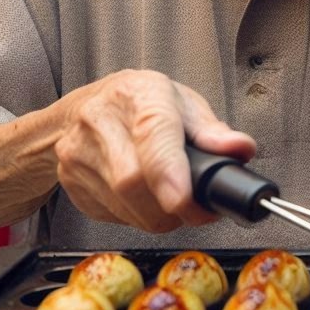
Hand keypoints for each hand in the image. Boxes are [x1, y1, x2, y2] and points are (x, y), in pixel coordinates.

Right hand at [54, 69, 255, 232]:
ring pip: (123, 204)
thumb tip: (241, 150)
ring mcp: (79, 151)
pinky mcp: (69, 179)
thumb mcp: (183, 104)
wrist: (81, 109)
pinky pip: (110, 214)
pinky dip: (137, 216)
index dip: (168, 171)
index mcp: (140, 93)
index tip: (184, 200)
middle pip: (134, 179)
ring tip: (173, 200)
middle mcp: (102, 118)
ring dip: (157, 215)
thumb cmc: (140, 104)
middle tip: (197, 208)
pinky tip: (145, 200)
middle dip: (173, 207)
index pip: (153, 132)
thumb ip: (213, 131)